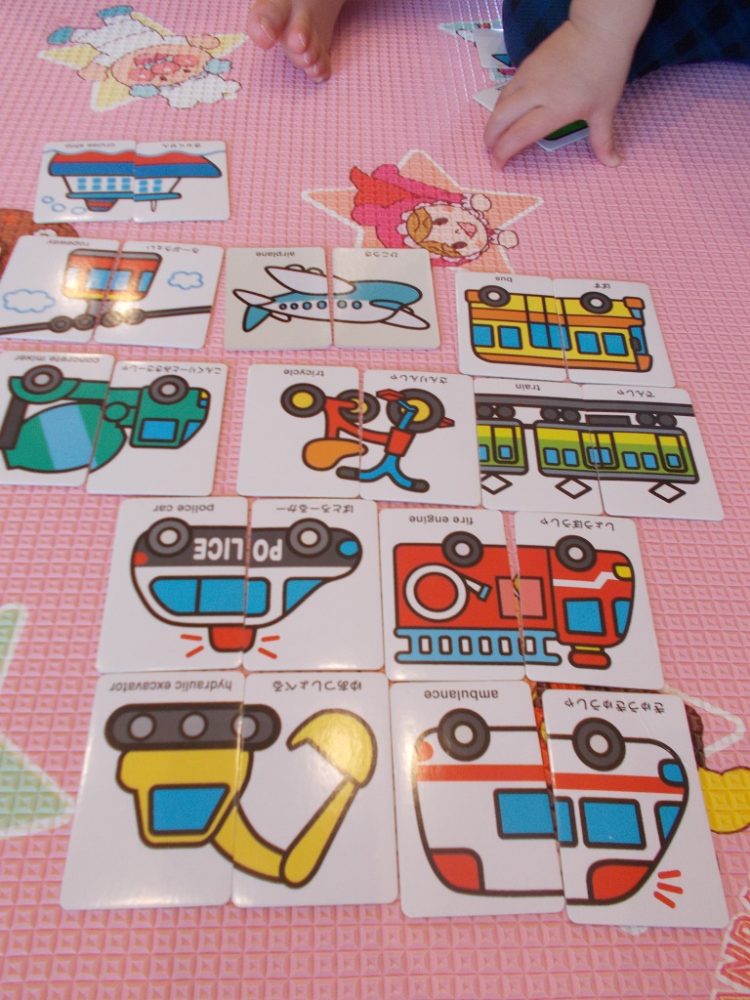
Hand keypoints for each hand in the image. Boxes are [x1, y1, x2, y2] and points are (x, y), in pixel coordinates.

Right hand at [484, 15, 636, 166]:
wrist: (598, 28)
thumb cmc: (605, 70)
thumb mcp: (605, 108)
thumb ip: (603, 139)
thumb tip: (613, 162)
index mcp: (554, 109)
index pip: (518, 136)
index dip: (503, 153)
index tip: (499, 165)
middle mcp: (535, 94)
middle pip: (500, 120)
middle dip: (490, 140)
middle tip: (491, 152)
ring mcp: (528, 77)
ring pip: (499, 104)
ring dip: (493, 123)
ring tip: (495, 135)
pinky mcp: (526, 64)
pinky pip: (507, 89)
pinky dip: (501, 105)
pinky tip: (506, 112)